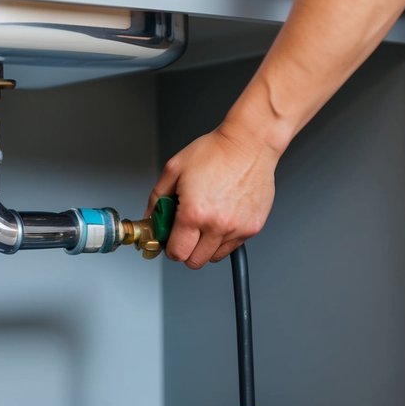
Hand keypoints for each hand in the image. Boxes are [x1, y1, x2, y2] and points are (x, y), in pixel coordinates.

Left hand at [148, 122, 278, 269]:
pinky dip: (224, 239)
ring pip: (214, 256)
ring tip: (205, 220)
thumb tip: (151, 218)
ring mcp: (237, 228)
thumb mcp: (174, 169)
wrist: (249, 144)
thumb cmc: (215, 152)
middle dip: (186, 249)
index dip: (169, 247)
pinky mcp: (253, 227)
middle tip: (185, 231)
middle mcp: (217, 225)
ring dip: (205, 245)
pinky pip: (233, 246)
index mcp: (194, 214)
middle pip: (195, 261)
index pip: (177, 252)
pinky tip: (221, 217)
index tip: (170, 239)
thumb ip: (157, 198)